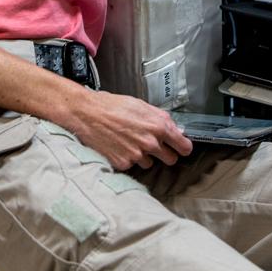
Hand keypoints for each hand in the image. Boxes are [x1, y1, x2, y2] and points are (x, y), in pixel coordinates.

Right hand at [71, 90, 193, 170]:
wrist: (87, 113)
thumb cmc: (112, 106)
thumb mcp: (141, 105)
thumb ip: (161, 118)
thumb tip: (175, 129)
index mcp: (158, 126)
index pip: (183, 146)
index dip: (184, 147)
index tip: (182, 148)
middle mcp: (150, 143)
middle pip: (170, 159)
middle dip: (165, 153)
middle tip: (155, 146)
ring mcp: (137, 155)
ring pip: (150, 163)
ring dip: (144, 155)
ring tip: (130, 141)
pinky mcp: (123, 163)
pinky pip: (132, 165)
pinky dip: (128, 158)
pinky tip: (119, 146)